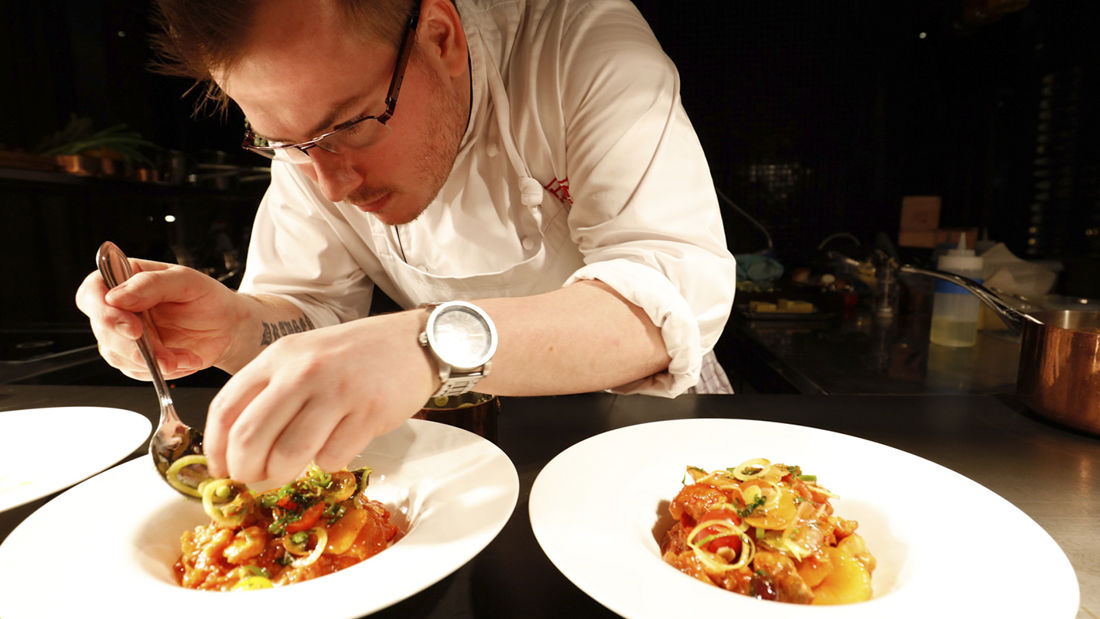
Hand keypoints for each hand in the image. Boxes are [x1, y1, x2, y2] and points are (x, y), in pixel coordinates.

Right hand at [75, 258, 241, 380]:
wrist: (227, 327)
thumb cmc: (206, 297)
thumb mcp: (186, 281)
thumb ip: (152, 285)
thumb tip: (115, 297)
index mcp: (124, 278)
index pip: (91, 292)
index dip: (103, 312)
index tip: (132, 327)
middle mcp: (117, 307)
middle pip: (101, 329)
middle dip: (133, 346)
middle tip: (164, 353)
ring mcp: (123, 335)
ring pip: (116, 354)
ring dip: (152, 361)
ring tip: (184, 356)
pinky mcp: (134, 358)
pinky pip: (135, 370)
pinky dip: (162, 370)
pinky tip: (185, 360)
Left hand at [203, 310, 436, 483]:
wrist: (413, 342)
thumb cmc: (354, 355)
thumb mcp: (303, 357)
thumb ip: (271, 391)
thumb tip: (238, 447)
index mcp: (278, 356)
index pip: (226, 408)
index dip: (216, 449)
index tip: (222, 469)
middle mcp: (302, 371)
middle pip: (250, 438)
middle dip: (245, 472)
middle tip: (254, 480)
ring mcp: (336, 392)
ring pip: (288, 455)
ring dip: (282, 476)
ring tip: (289, 473)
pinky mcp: (368, 414)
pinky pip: (331, 458)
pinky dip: (327, 465)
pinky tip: (335, 449)